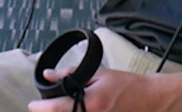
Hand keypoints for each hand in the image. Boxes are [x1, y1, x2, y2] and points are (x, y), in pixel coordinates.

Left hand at [28, 67, 165, 111]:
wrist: (149, 100)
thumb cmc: (126, 86)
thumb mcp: (98, 73)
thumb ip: (71, 74)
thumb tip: (48, 74)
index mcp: (91, 103)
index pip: (57, 108)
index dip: (40, 107)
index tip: (32, 104)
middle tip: (45, 106)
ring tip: (60, 107)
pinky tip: (74, 109)